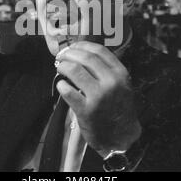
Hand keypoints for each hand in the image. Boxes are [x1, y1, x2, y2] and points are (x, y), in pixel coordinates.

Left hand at [56, 41, 141, 157]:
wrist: (121, 136)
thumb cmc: (118, 106)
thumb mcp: (121, 84)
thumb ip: (106, 69)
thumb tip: (82, 52)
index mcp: (120, 73)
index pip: (99, 51)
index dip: (82, 45)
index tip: (73, 46)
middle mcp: (111, 82)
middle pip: (85, 58)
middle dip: (69, 54)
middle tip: (62, 56)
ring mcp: (99, 97)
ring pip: (75, 71)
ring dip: (63, 66)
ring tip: (60, 67)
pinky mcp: (86, 111)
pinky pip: (68, 91)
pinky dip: (61, 85)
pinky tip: (61, 84)